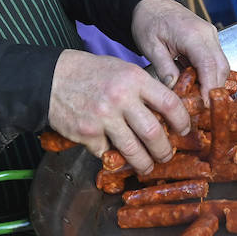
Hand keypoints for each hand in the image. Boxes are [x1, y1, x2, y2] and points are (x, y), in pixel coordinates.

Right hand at [47, 50, 184, 174]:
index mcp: (134, 79)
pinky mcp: (87, 133)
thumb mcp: (123, 69)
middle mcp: (120, 98)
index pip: (169, 103)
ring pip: (132, 150)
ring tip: (147, 166)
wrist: (52, 78)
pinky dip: (112, 156)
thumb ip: (144, 88)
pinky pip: (106, 153)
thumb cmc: (91, 72)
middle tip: (166, 155)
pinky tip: (114, 155)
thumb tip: (167, 111)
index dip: (182, 121)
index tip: (184, 130)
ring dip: (143, 163)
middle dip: (164, 150)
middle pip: (153, 133)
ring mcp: (103, 117)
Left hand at [131, 0, 228, 100]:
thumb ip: (164, 68)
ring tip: (198, 100)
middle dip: (214, 90)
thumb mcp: (150, 46)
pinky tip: (197, 86)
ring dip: (213, 83)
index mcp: (192, 34)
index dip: (210, 88)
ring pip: (222, 66)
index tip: (206, 106)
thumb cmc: (148, 20)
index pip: (209, 65)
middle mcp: (207, 34)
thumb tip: (175, 91)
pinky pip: (215, 61)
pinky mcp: (209, 40)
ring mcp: (210, 36)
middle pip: (221, 67)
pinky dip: (209, 76)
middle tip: (202, 109)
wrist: (151, 2)